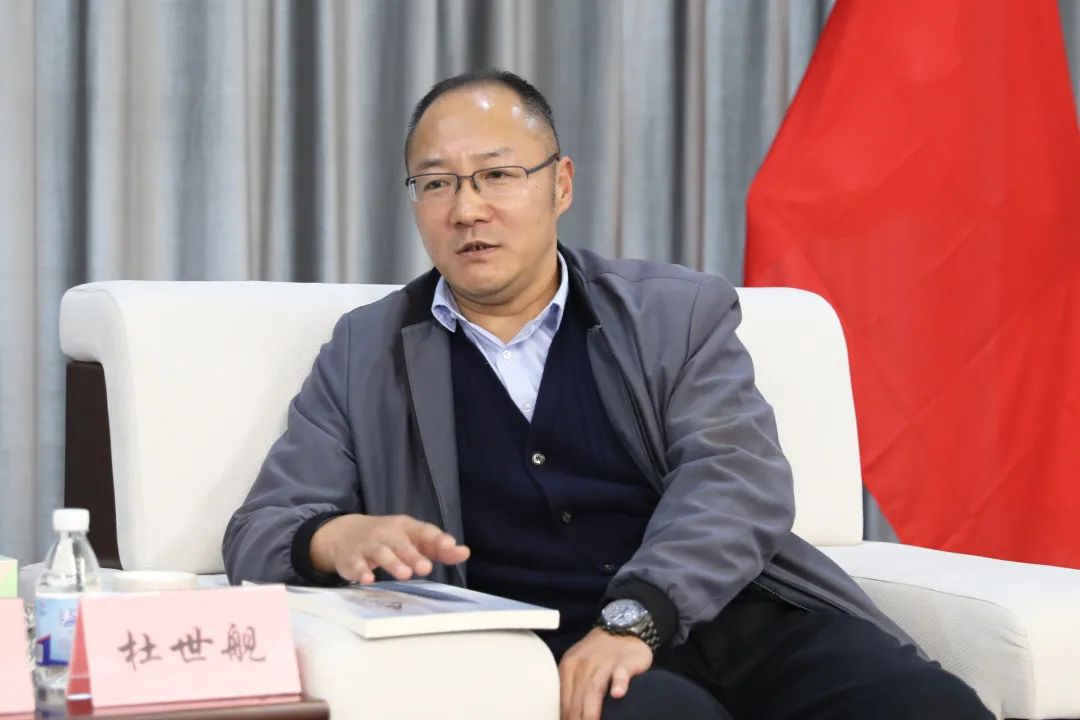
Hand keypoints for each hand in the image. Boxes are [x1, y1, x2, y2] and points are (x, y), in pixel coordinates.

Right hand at [310, 513, 469, 582]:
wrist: (345, 533)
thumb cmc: (389, 539)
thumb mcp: (413, 539)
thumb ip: (438, 548)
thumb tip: (464, 553)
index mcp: (406, 527)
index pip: (424, 531)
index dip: (437, 538)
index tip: (450, 545)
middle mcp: (388, 534)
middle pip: (402, 543)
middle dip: (414, 555)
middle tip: (427, 568)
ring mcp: (369, 545)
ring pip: (381, 553)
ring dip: (393, 563)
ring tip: (405, 575)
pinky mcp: (352, 558)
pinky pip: (356, 564)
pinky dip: (361, 571)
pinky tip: (368, 579)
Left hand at [559, 627, 652, 719]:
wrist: (623, 628)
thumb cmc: (599, 655)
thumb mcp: (578, 668)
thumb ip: (571, 690)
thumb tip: (564, 716)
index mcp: (568, 667)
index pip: (563, 700)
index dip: (564, 718)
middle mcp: (583, 665)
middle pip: (577, 699)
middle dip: (576, 719)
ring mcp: (604, 662)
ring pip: (594, 689)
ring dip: (591, 711)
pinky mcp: (625, 662)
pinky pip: (621, 673)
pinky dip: (619, 684)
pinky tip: (618, 695)